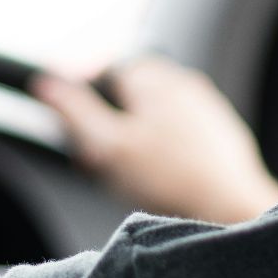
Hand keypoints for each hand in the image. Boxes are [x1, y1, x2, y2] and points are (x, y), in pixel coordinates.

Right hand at [32, 56, 277, 224]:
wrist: (231, 208)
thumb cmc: (171, 179)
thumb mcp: (107, 146)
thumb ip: (74, 111)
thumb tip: (46, 83)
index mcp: (152, 77)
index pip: (104, 69)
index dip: (81, 94)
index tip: (71, 122)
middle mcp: (182, 82)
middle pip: (129, 92)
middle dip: (108, 119)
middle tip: (96, 156)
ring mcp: (204, 106)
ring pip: (154, 113)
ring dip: (134, 135)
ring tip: (126, 172)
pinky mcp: (219, 132)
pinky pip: (179, 132)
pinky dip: (161, 148)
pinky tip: (159, 178)